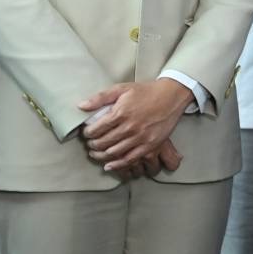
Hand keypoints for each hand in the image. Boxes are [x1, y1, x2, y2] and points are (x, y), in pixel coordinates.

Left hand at [80, 79, 194, 173]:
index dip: (87, 133)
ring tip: (96, 153)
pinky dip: (117, 164)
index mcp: (121, 112)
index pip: (96, 129)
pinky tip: (109, 165)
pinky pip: (130, 159)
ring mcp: (140, 137)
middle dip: (92, 145)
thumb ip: (100, 97)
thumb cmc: (146, 91)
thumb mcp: (122, 88)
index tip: (86, 134)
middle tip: (89, 144)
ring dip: (101, 155)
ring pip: (114, 153)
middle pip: (103, 142)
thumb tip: (80, 106)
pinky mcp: (150, 145)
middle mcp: (130, 127)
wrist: (172, 96)